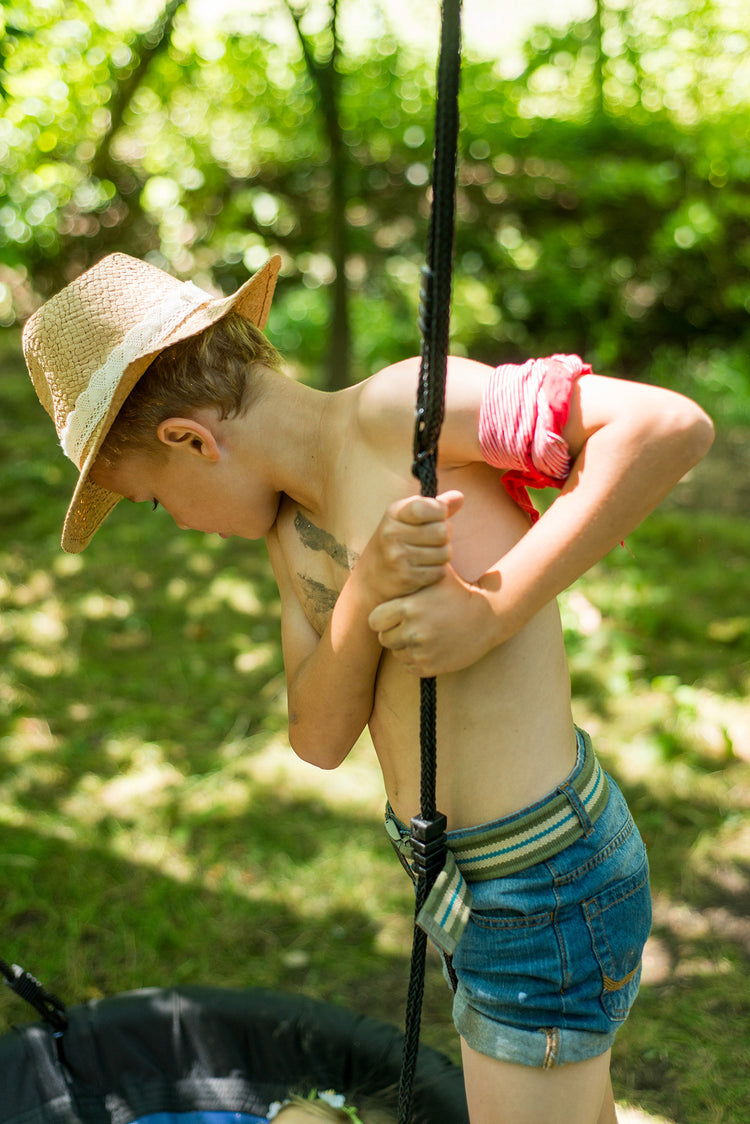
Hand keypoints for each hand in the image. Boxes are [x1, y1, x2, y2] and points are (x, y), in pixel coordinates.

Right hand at [358, 489, 463, 605]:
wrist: (370, 579)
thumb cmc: (396, 542)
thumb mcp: (408, 519)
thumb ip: (435, 506)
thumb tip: (460, 497)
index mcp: (394, 514)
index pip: (427, 507)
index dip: (440, 512)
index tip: (436, 517)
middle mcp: (393, 533)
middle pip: (442, 531)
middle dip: (444, 537)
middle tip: (433, 540)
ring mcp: (398, 556)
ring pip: (445, 553)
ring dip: (442, 556)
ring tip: (429, 555)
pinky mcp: (406, 577)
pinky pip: (439, 572)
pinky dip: (437, 572)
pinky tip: (424, 569)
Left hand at [368, 565, 497, 676]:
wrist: (488, 616)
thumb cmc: (458, 591)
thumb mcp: (436, 575)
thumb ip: (413, 568)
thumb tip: (398, 548)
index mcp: (409, 607)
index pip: (375, 620)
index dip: (382, 617)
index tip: (394, 614)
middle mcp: (413, 631)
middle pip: (384, 638)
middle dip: (393, 632)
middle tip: (410, 625)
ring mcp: (422, 651)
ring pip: (396, 653)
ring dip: (405, 646)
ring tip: (423, 634)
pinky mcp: (430, 666)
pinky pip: (409, 667)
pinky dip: (416, 659)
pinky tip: (430, 647)